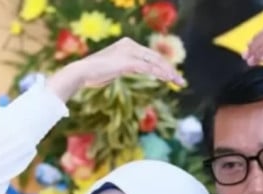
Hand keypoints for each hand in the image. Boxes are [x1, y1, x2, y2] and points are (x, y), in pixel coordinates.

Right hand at [47, 37, 184, 100]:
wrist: (82, 72)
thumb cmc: (95, 73)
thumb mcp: (115, 68)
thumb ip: (127, 67)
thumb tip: (136, 70)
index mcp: (127, 44)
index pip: (150, 55)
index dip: (163, 65)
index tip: (172, 76)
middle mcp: (130, 45)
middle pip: (155, 57)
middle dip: (169, 69)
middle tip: (180, 80)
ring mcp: (128, 52)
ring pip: (154, 62)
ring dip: (168, 73)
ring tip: (178, 81)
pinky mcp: (127, 62)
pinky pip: (148, 68)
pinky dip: (159, 73)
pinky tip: (167, 79)